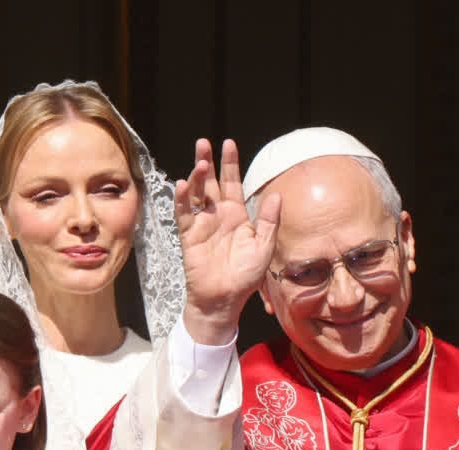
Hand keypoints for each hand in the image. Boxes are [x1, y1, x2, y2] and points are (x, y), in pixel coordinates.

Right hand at [175, 138, 281, 344]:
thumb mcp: (264, 247)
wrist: (225, 299)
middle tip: (203, 142)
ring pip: (196, 194)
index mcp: (237, 215)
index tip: (229, 143)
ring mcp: (202, 224)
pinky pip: (183, 214)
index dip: (230, 164)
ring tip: (201, 161)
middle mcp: (217, 216)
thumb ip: (269, 221)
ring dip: (196, 177)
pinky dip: (181, 199)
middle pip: (210, 183)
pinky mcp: (189, 236)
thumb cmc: (246, 276)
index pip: (232, 183)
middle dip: (207, 162)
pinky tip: (182, 184)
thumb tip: (276, 194)